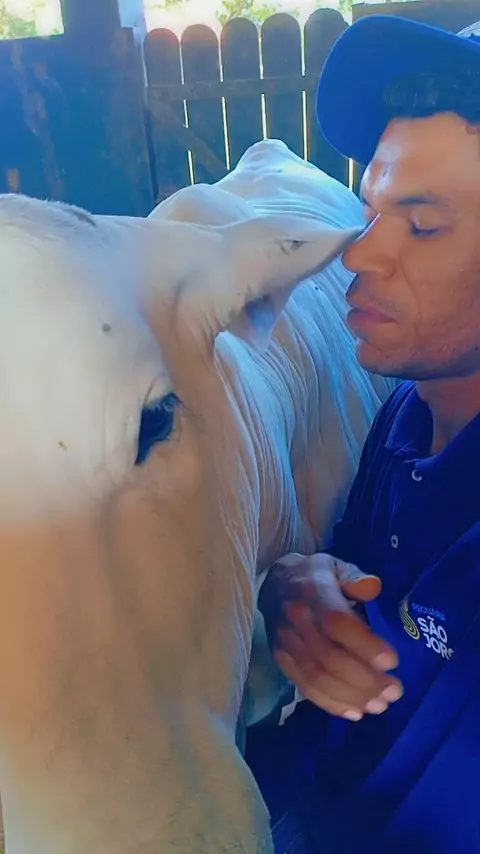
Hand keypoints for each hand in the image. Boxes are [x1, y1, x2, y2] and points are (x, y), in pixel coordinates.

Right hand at [258, 552, 402, 721]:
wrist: (275, 584)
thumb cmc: (315, 575)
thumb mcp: (336, 565)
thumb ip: (355, 576)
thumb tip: (373, 587)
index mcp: (312, 591)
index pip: (336, 622)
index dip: (365, 644)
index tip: (393, 661)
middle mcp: (295, 620)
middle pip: (329, 658)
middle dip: (365, 680)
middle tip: (395, 691)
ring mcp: (286, 643)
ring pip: (317, 678)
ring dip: (351, 696)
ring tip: (381, 705)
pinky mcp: (282, 660)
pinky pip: (305, 687)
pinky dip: (331, 704)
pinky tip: (356, 712)